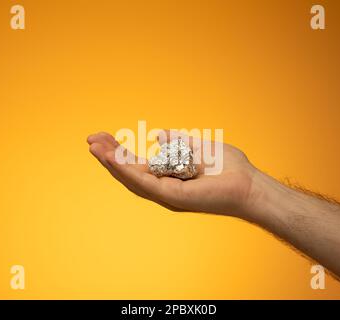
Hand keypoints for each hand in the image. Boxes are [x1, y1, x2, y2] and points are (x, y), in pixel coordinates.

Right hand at [87, 130, 258, 217]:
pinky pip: (145, 182)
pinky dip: (126, 170)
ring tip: (94, 146)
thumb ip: (177, 142)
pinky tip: (112, 157)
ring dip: (112, 162)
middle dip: (110, 155)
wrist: (248, 183)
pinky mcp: (173, 196)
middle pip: (130, 171)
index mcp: (169, 176)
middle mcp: (164, 186)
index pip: (138, 164)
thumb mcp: (198, 147)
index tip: (104, 136)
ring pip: (132, 178)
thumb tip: (159, 135)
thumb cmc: (229, 168)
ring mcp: (167, 193)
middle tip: (91, 139)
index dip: (120, 151)